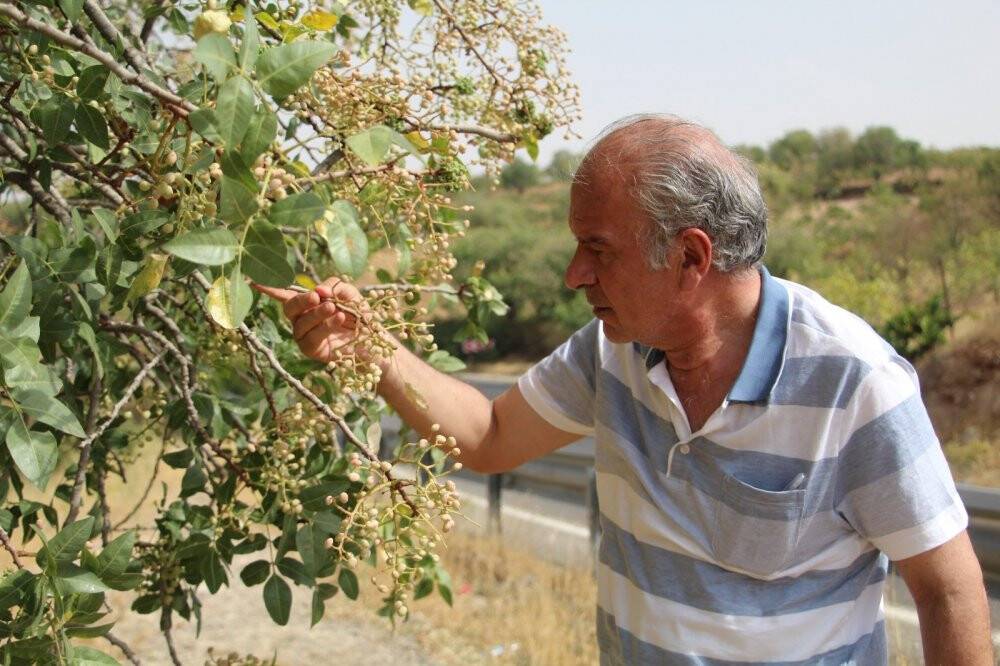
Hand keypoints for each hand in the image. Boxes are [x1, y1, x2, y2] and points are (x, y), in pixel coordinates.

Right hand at [252, 277, 367, 364]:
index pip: (284, 293)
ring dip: (316, 313)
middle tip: (316, 296)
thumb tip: (319, 290)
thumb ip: (337, 288)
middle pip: (290, 306)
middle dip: (301, 300)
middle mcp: (300, 317)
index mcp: (307, 302)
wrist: (373, 341)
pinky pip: (311, 336)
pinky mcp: (310, 349)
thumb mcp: (352, 296)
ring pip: (301, 321)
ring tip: (333, 309)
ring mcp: (303, 334)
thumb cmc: (360, 316)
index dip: (269, 287)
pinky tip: (338, 318)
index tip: (253, 281)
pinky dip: (324, 326)